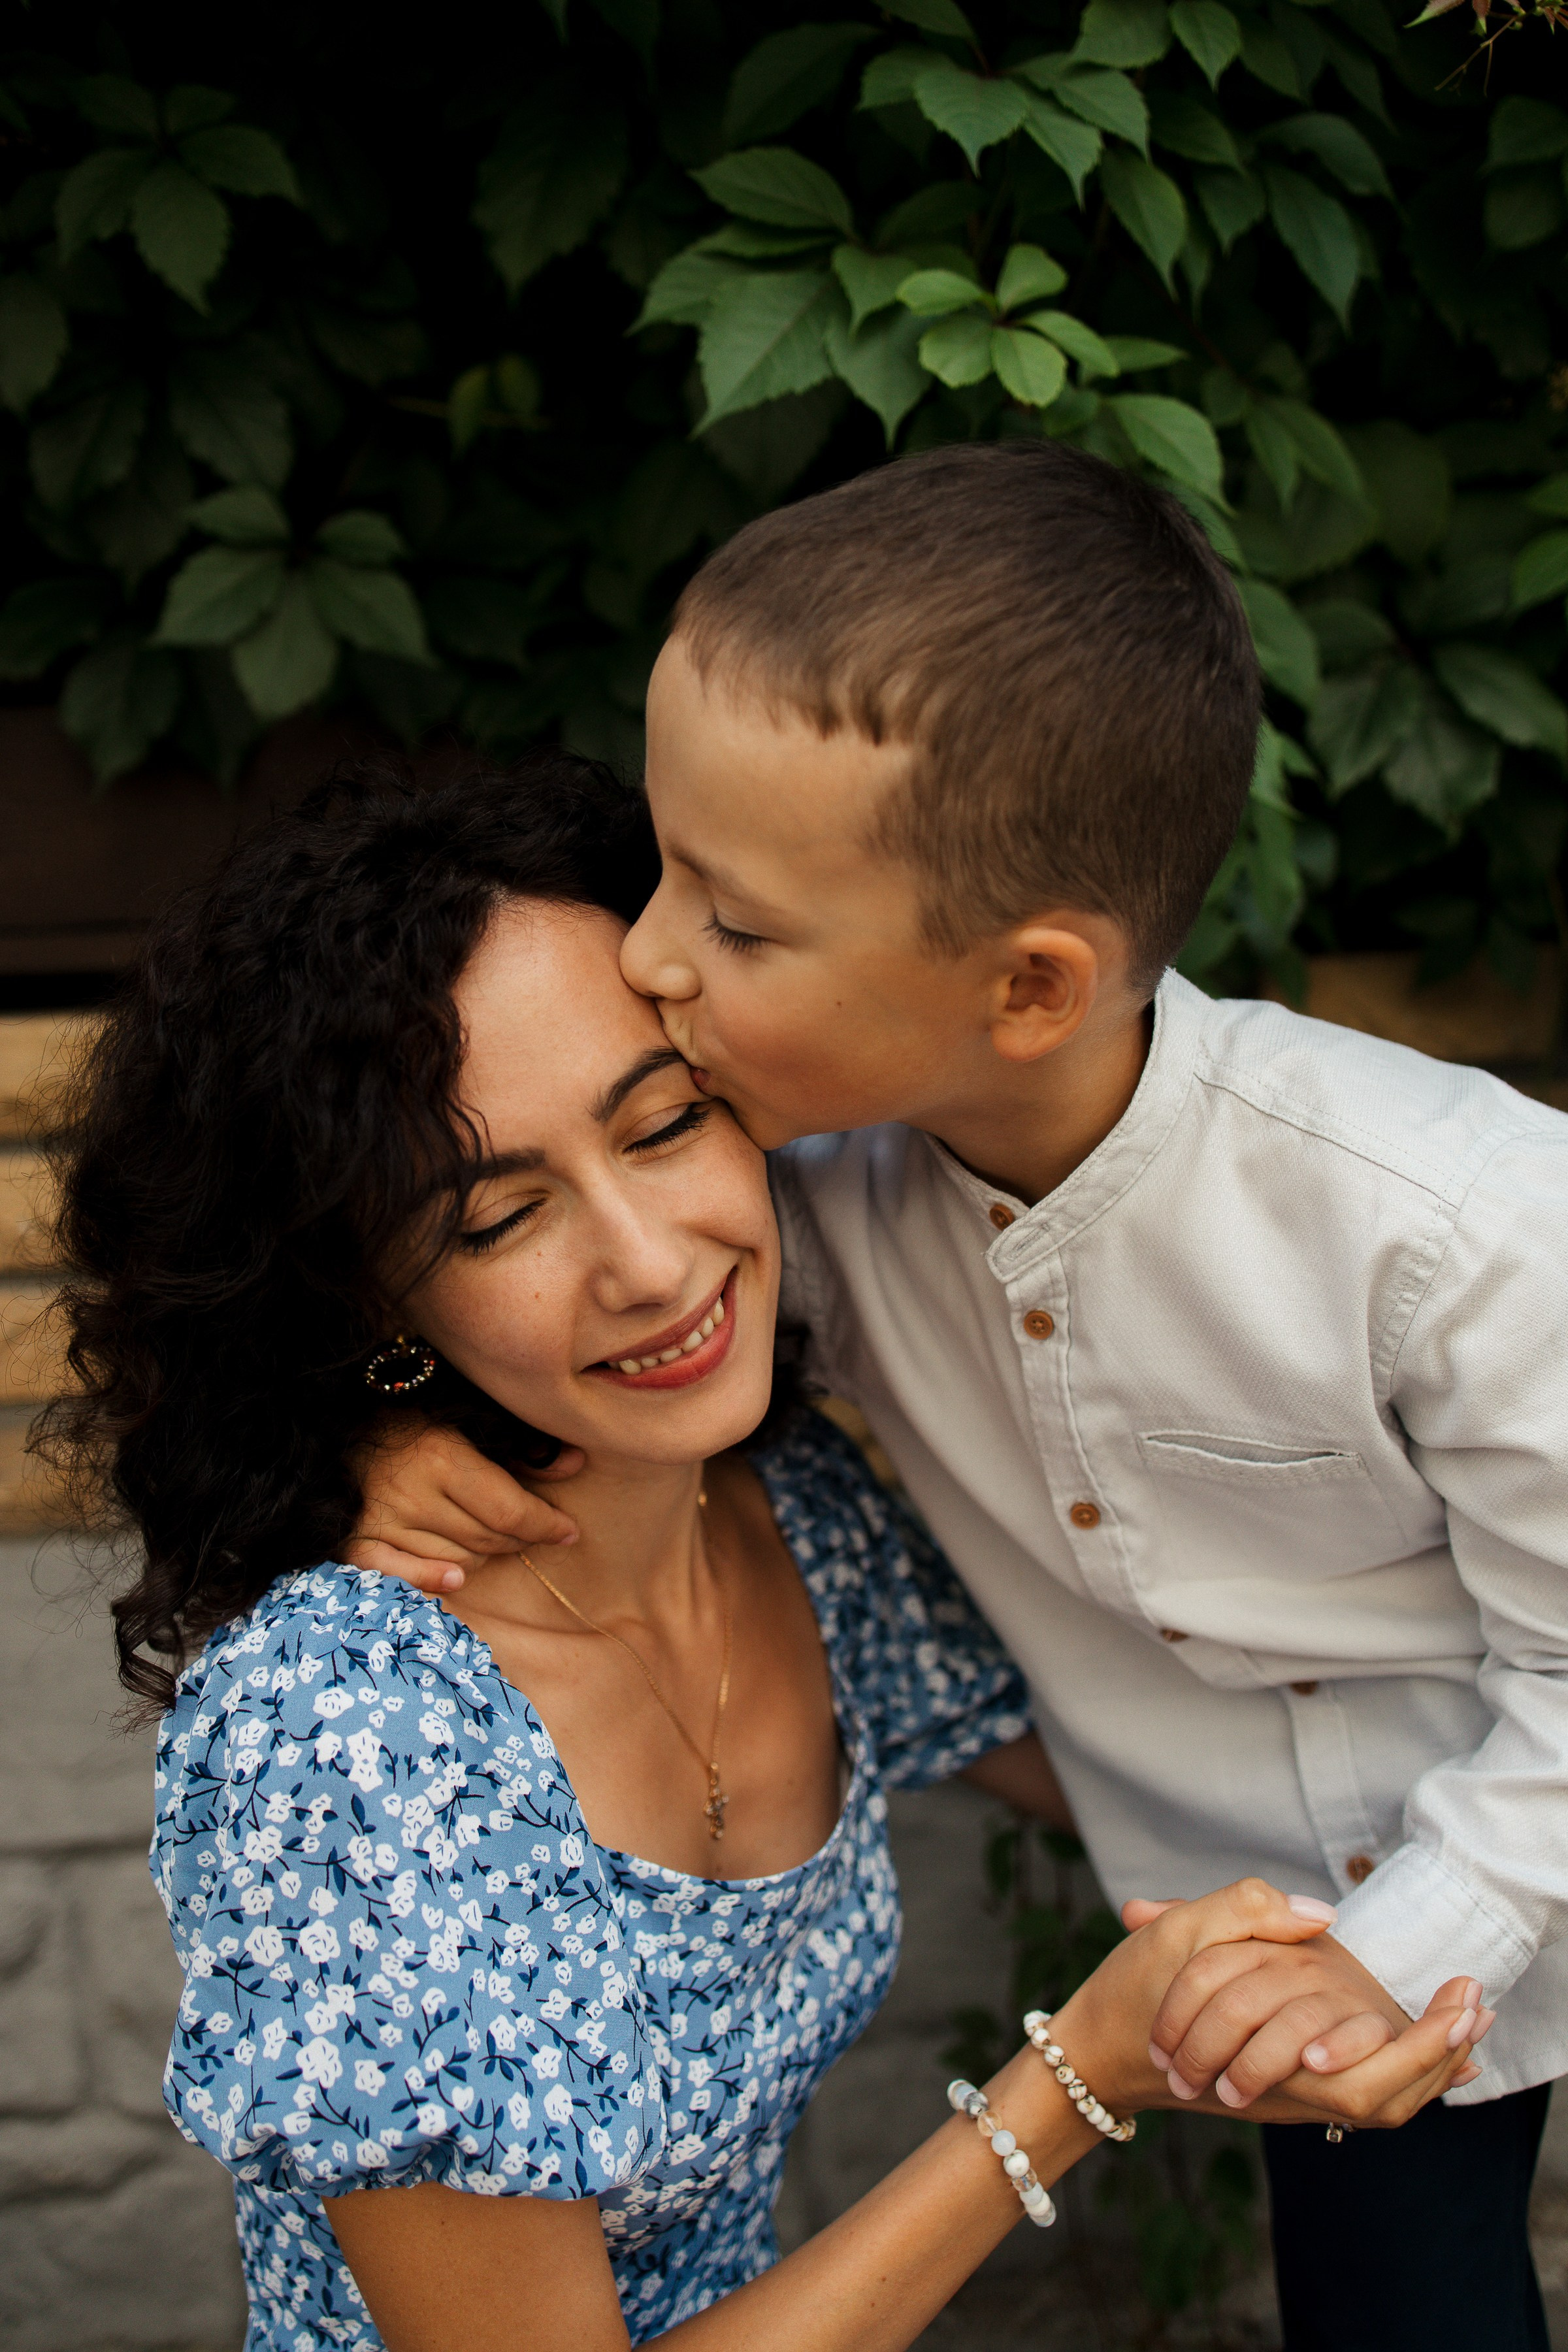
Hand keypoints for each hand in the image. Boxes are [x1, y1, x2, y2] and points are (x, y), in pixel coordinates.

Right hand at [344, 1419, 582, 1592]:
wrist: (332, 1419)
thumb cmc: (409, 1416)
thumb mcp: (467, 1417)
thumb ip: (521, 1444)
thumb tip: (575, 1462)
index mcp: (443, 1457)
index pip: (510, 1509)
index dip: (546, 1524)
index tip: (569, 1531)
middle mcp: (412, 1494)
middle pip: (487, 1537)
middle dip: (519, 1537)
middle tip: (531, 1530)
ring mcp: (381, 1523)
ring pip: (456, 1559)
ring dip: (482, 1554)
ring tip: (491, 1537)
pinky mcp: (355, 1542)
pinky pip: (401, 1575)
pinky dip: (429, 1579)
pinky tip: (455, 1579)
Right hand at [1046, 1879, 1478, 2130]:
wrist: (1097, 2052)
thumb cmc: (1134, 1991)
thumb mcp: (1180, 1932)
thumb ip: (1249, 1909)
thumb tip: (1321, 1914)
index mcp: (1269, 2059)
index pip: (1369, 2081)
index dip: (1423, 2051)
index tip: (1462, 2006)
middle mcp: (1284, 2090)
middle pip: (1385, 2103)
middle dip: (1437, 2058)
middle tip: (1475, 2010)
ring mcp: (1282, 2092)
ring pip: (1371, 2099)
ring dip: (1421, 2061)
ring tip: (1463, 2016)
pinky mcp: (1276, 2083)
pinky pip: (1349, 2085)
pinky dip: (1391, 2063)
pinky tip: (1421, 2036)